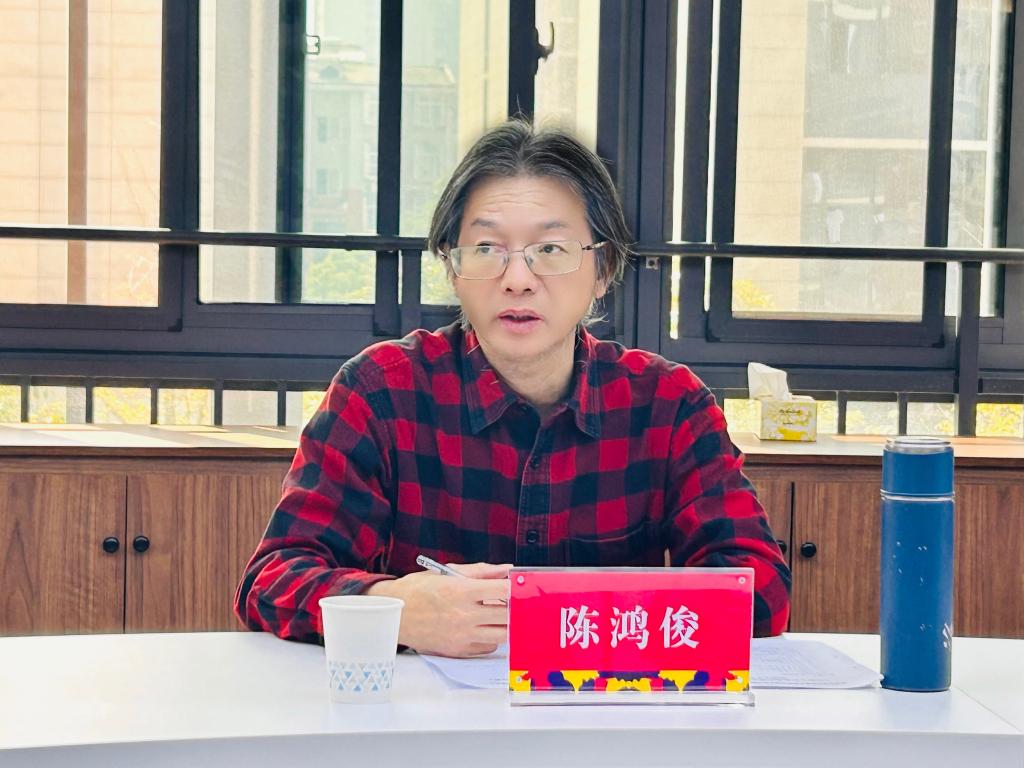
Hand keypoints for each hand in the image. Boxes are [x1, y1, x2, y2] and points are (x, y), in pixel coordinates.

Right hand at [366, 562, 511, 657]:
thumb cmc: (419, 590)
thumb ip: (482, 571)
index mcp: (460, 591)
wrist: (395, 614)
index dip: (516, 588)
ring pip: (502, 635)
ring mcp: (461, 635)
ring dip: (507, 625)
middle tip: (519, 602)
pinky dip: (492, 638)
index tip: (521, 586)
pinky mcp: (457, 650)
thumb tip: (507, 570)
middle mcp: (462, 615)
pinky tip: (486, 628)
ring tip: (504, 616)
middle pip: (507, 615)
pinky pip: (487, 647)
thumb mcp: (448, 573)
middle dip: (517, 608)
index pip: (502, 590)